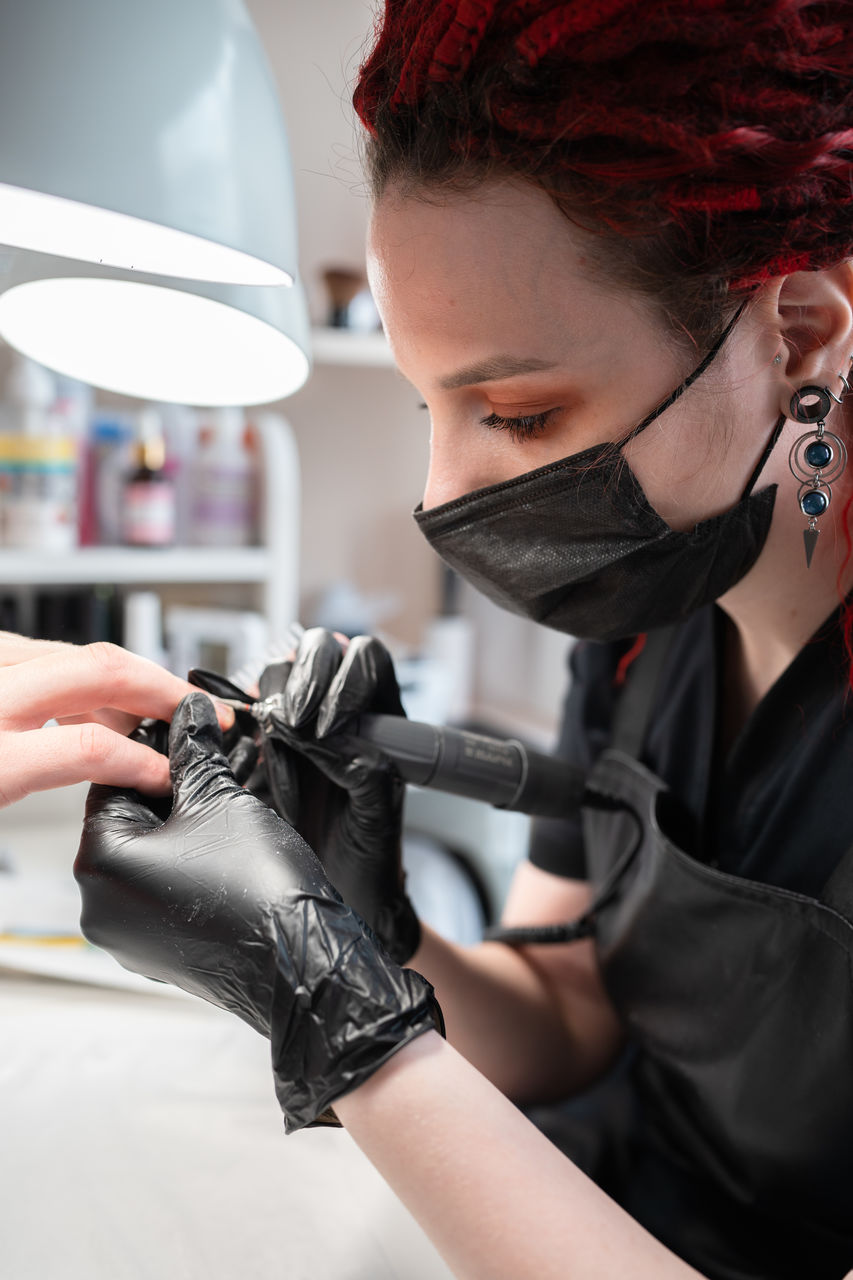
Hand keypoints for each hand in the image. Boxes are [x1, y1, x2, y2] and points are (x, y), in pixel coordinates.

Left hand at [0, 632, 233, 808]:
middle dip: (165, 690)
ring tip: (156, 714)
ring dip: (131, 680)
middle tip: (200, 712)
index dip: (146, 762)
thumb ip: (49, 788)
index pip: (92, 746)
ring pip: (81, 651)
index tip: (166, 778)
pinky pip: (51, 650)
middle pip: (102, 669)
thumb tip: (113, 783)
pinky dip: (88, 673)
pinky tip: (98, 704)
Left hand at [74, 692, 441, 1132]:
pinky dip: (189, 859)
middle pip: (129, 815)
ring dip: (184, 820)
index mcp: (101, 861)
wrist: (304, 966)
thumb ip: (195, 749)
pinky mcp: (156, 948)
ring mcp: (127, 932)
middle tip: (212, 756)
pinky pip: (163, 887)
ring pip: (149, 852)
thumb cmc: (261, 892)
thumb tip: (188, 715)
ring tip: (227, 797)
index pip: (112, 776)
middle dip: (172, 783)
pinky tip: (227, 843)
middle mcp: (100, 903)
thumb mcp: (223, 798)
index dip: (154, 744)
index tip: (184, 724)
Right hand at [253, 629, 420, 964]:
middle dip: (304, 679)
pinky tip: (246, 748)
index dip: (345, 679)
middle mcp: (343, 716)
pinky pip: (251, 716)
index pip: (367, 660)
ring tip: (270, 735)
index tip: (327, 724)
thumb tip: (336, 740)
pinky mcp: (268, 750)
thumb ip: (366, 773)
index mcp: (382, 723)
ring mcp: (304, 729)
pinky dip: (245, 723)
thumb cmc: (370, 865)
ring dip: (274, 699)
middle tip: (292, 721)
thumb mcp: (377, 820)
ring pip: (282, 677)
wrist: (341, 906)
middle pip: (320, 654)